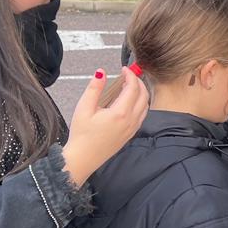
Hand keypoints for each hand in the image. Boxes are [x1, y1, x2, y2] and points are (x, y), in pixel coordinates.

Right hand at [63, 67, 148, 186]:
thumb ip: (94, 88)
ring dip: (141, 93)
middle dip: (138, 82)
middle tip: (128, 75)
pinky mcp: (130, 134)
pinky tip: (128, 101)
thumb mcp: (84, 108)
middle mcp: (131, 121)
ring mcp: (132, 129)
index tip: (125, 69)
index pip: (133, 88)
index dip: (131, 75)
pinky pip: (142, 115)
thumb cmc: (81, 135)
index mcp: (120, 113)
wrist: (83, 159)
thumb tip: (101, 72)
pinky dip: (140, 104)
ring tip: (128, 86)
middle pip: (143, 95)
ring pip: (146, 105)